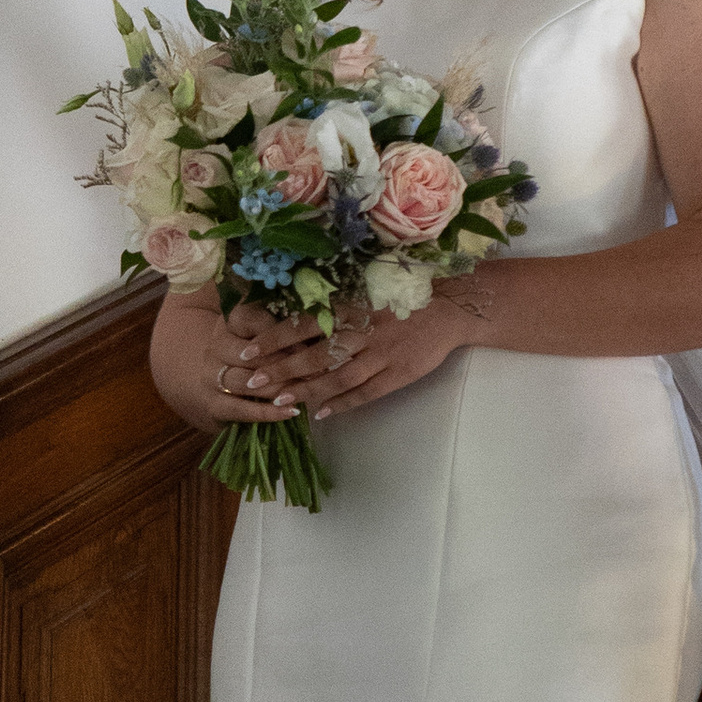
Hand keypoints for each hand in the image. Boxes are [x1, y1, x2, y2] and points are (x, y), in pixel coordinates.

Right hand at [149, 294, 320, 434]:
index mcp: (230, 320)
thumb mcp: (265, 329)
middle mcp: (216, 344)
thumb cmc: (253, 351)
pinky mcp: (213, 403)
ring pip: (245, 381)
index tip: (312, 340)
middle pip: (251, 354)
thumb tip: (324, 330)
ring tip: (306, 390)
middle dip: (286, 364)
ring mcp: (210, 374)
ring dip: (279, 387)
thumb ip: (287, 326)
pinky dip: (268, 412)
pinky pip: (240, 409)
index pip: (252, 319)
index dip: (282, 332)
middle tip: (319, 370)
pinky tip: (292, 412)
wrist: (207, 378)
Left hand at [238, 285, 476, 423]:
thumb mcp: (368, 288)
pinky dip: (342, 404)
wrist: (453, 306)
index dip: (274, 339)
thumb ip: (337, 304)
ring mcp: (382, 354)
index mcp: (353, 306)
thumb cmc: (405, 292)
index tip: (248, 351)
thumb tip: (297, 315)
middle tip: (253, 382)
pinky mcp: (400, 373)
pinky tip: (320, 414)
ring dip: (306, 391)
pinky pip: (366, 393)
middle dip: (281, 370)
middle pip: (315, 355)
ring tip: (280, 402)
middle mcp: (363, 330)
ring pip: (337, 377)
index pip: (304, 324)